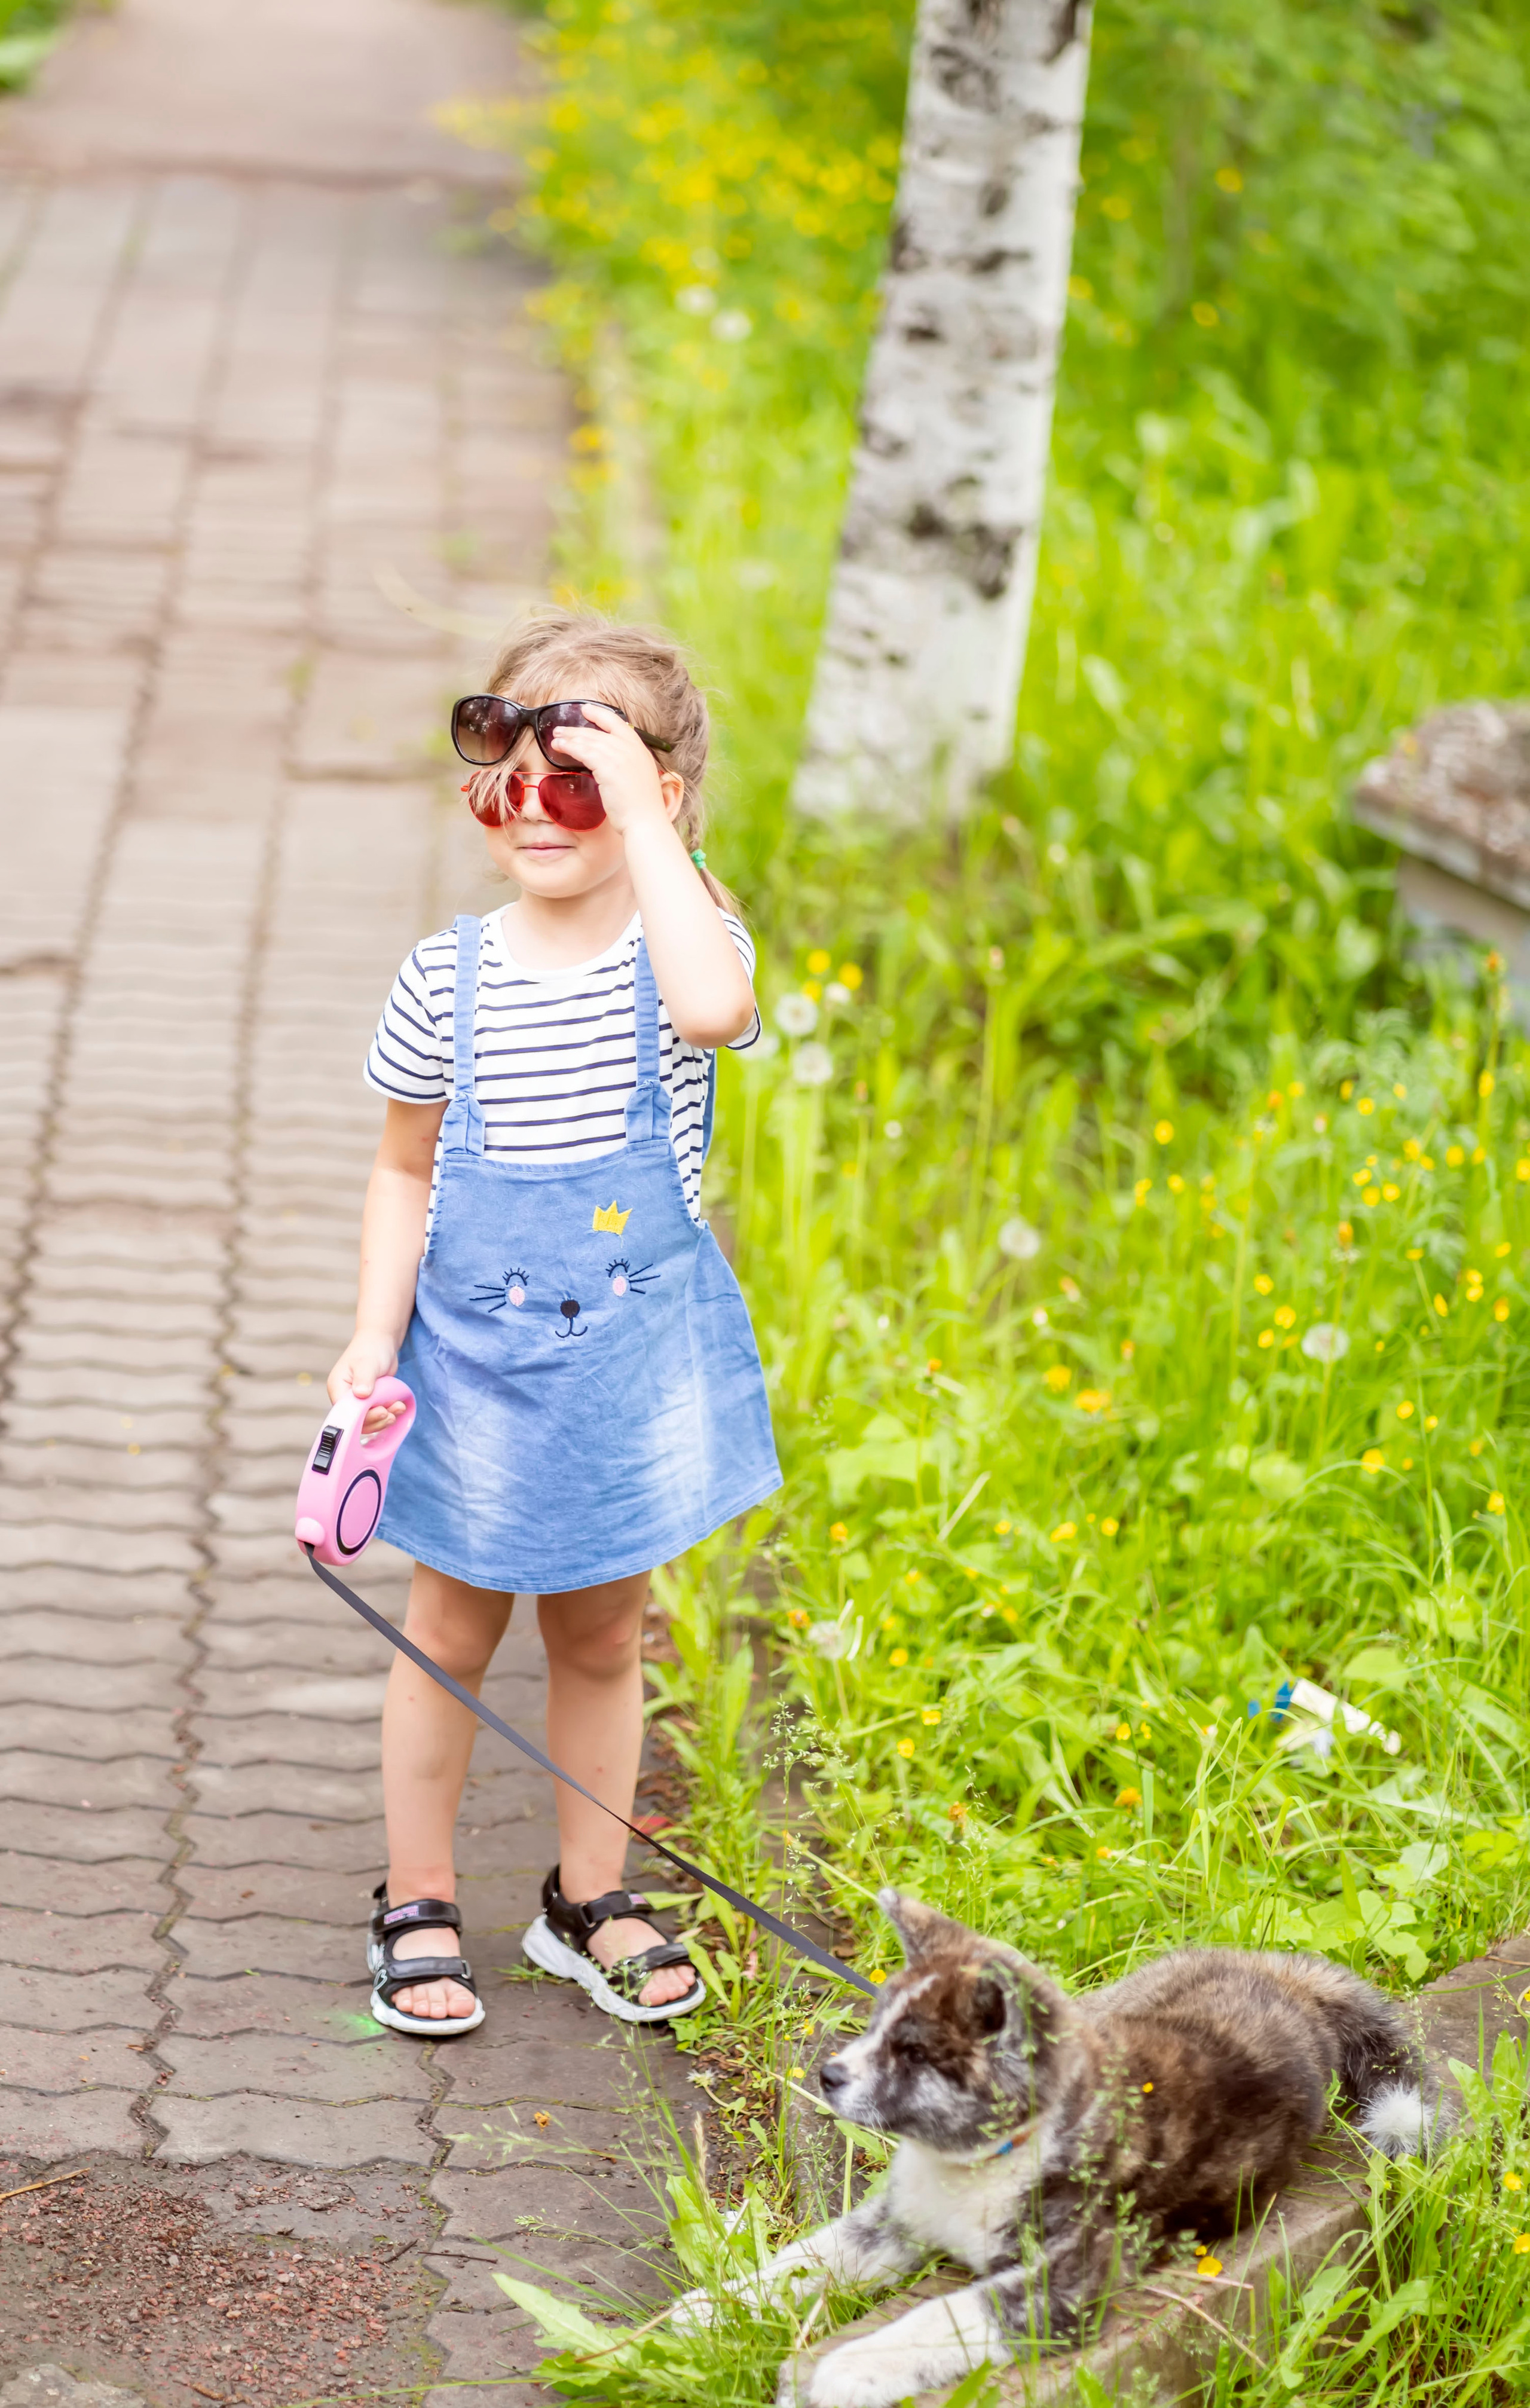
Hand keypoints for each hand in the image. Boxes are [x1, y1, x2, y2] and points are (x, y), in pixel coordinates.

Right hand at [327, 1330, 403, 1435]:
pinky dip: (389, 1412)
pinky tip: (399, 1406)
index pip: (346, 1412)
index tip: (381, 1411)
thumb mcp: (367, 1363)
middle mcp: (345, 1398)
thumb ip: (364, 1379)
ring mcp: (358, 1401)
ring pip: (369, 1420)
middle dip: (376, 1420)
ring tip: (399, 1408)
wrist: (381, 1343)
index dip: (362, 1417)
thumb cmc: (371, 1349)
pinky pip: (377, 1413)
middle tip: (390, 1414)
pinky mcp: (370, 1402)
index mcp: (338, 1389)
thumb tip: (361, 1394)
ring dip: (385, 1418)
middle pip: (357, 1420)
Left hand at [544, 701, 679, 837]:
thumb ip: (626, 765)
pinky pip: (584, 751)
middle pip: (599, 731)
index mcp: (640, 749)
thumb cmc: (641, 808)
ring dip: (570, 737)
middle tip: (561, 729)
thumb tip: (609, 763)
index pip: (618, 723)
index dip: (600, 715)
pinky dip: (570, 747)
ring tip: (556, 738)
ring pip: (589, 740)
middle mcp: (631, 748)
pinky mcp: (608, 766)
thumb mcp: (638, 778)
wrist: (645, 821)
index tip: (586, 710)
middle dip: (577, 729)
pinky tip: (560, 747)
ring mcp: (620, 756)